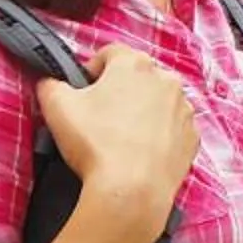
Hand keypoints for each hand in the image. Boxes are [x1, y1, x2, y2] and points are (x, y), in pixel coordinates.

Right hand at [34, 44, 199, 242]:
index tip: (82, 89)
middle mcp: (166, 80)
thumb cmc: (96, 144)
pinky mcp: (191, 136)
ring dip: (141, 112)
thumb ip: (50, 85)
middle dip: (118, 91)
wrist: (133, 188)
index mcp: (135, 64)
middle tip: (98, 115)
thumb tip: (51, 83)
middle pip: (137, 76)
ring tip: (119, 136)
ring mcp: (183, 109)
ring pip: (157, 102)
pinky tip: (139, 151)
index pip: (110, 53)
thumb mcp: (56, 106)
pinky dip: (158, 134)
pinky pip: (172, 128)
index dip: (91, 69)